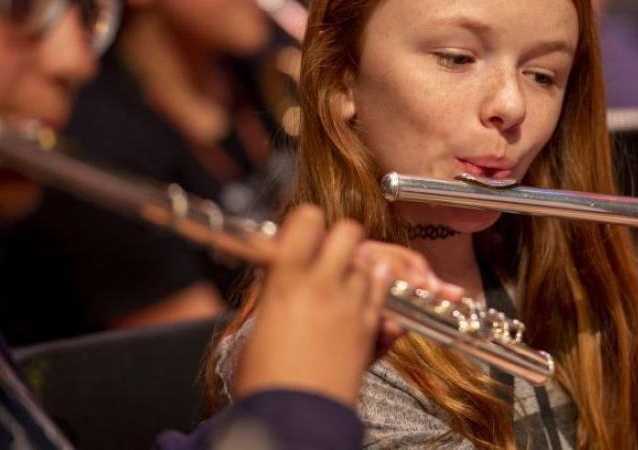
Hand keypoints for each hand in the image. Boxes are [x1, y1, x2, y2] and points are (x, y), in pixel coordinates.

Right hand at [234, 205, 459, 406]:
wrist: (295, 416)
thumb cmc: (266, 380)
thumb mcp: (255, 328)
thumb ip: (271, 296)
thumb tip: (258, 282)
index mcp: (287, 279)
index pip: (307, 221)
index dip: (307, 222)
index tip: (303, 231)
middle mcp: (323, 284)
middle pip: (349, 232)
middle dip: (341, 237)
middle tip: (329, 251)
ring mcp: (351, 303)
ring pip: (370, 262)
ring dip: (359, 264)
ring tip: (344, 279)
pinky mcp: (371, 326)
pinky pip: (382, 291)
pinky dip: (377, 287)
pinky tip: (364, 295)